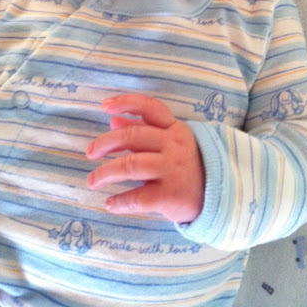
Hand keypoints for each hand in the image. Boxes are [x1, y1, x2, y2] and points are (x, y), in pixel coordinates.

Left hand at [86, 94, 204, 222]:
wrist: (217, 196)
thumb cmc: (185, 165)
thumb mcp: (169, 142)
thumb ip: (142, 130)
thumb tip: (113, 120)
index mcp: (174, 129)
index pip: (149, 107)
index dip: (126, 103)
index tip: (104, 106)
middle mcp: (174, 145)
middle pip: (133, 137)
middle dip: (105, 143)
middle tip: (90, 153)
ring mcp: (174, 170)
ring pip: (131, 166)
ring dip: (105, 173)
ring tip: (92, 180)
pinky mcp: (171, 195)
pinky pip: (139, 197)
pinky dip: (120, 201)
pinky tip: (110, 204)